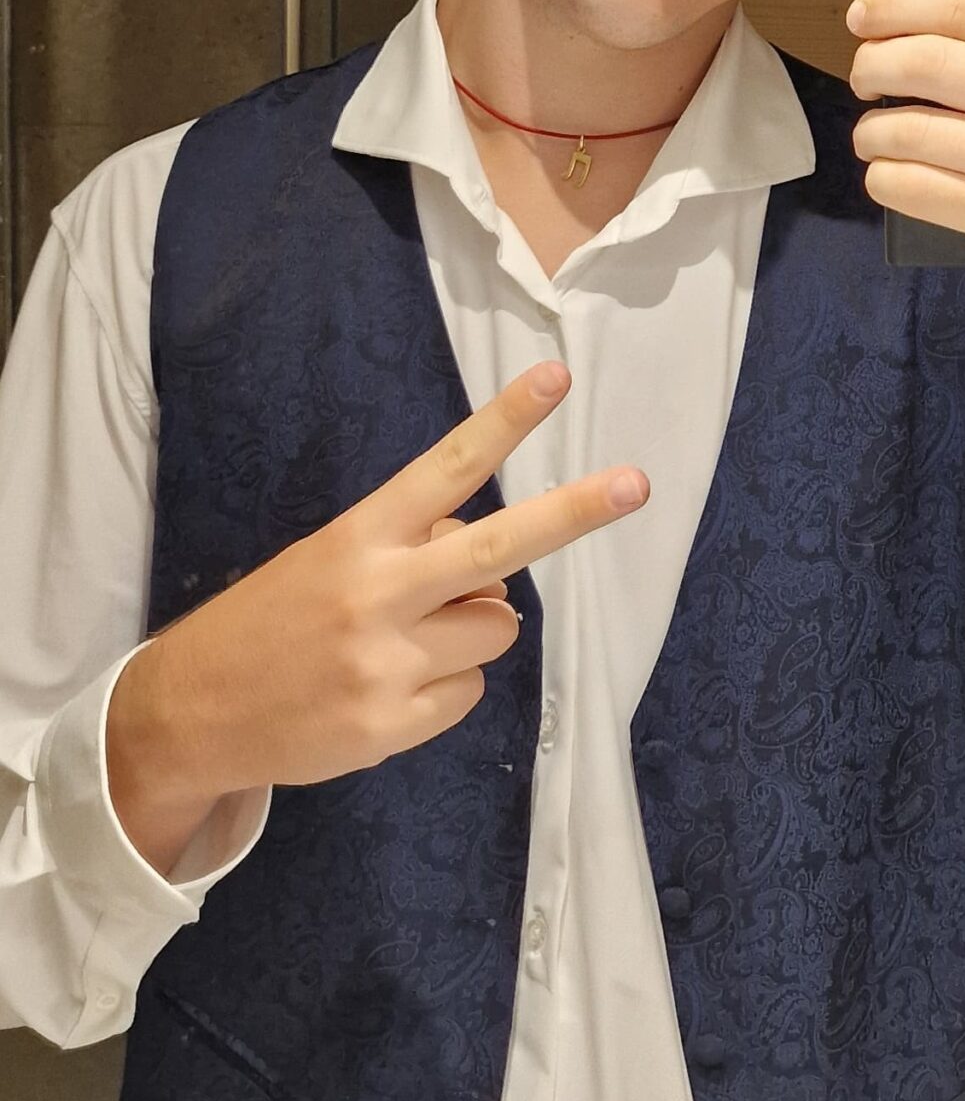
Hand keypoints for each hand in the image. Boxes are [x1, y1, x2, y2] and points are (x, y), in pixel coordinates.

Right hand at [107, 362, 648, 867]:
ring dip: (474, 630)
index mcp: (359, 537)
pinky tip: (389, 689)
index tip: (555, 377)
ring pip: (499, 629)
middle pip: (498, 548)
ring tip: (407, 641)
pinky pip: (471, 692)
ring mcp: (387, 663)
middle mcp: (377, 592)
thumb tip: (495, 563)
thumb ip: (410, 548)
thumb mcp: (329, 561)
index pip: (445, 468)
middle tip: (636, 485)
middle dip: (574, 514)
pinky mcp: (393, 724)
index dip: (504, 422)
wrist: (191, 711)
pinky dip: (446, 688)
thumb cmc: (276, 622)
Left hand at [845, 0, 964, 348]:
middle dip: (872, 64)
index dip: (900, 4)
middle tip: (864, 70)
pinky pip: (917, 191)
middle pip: (925, 62)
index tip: (868, 11)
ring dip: (873, 129)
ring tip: (875, 129)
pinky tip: (892, 173)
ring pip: (910, 130)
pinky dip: (888, 180)